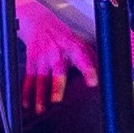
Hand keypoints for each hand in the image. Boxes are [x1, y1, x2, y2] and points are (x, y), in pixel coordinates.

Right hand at [18, 0, 96, 114]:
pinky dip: (27, 93)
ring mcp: (43, 58)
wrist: (39, 22)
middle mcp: (58, 53)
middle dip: (57, 86)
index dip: (89, 71)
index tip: (92, 83)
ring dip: (40, 96)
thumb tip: (106, 75)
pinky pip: (28, 79)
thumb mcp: (80, 43)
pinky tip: (27, 104)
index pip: (83, 60)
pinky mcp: (31, 61)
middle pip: (58, 72)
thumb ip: (92, 59)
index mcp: (74, 49)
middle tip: (56, 100)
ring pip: (41, 79)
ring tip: (41, 110)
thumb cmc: (63, 37)